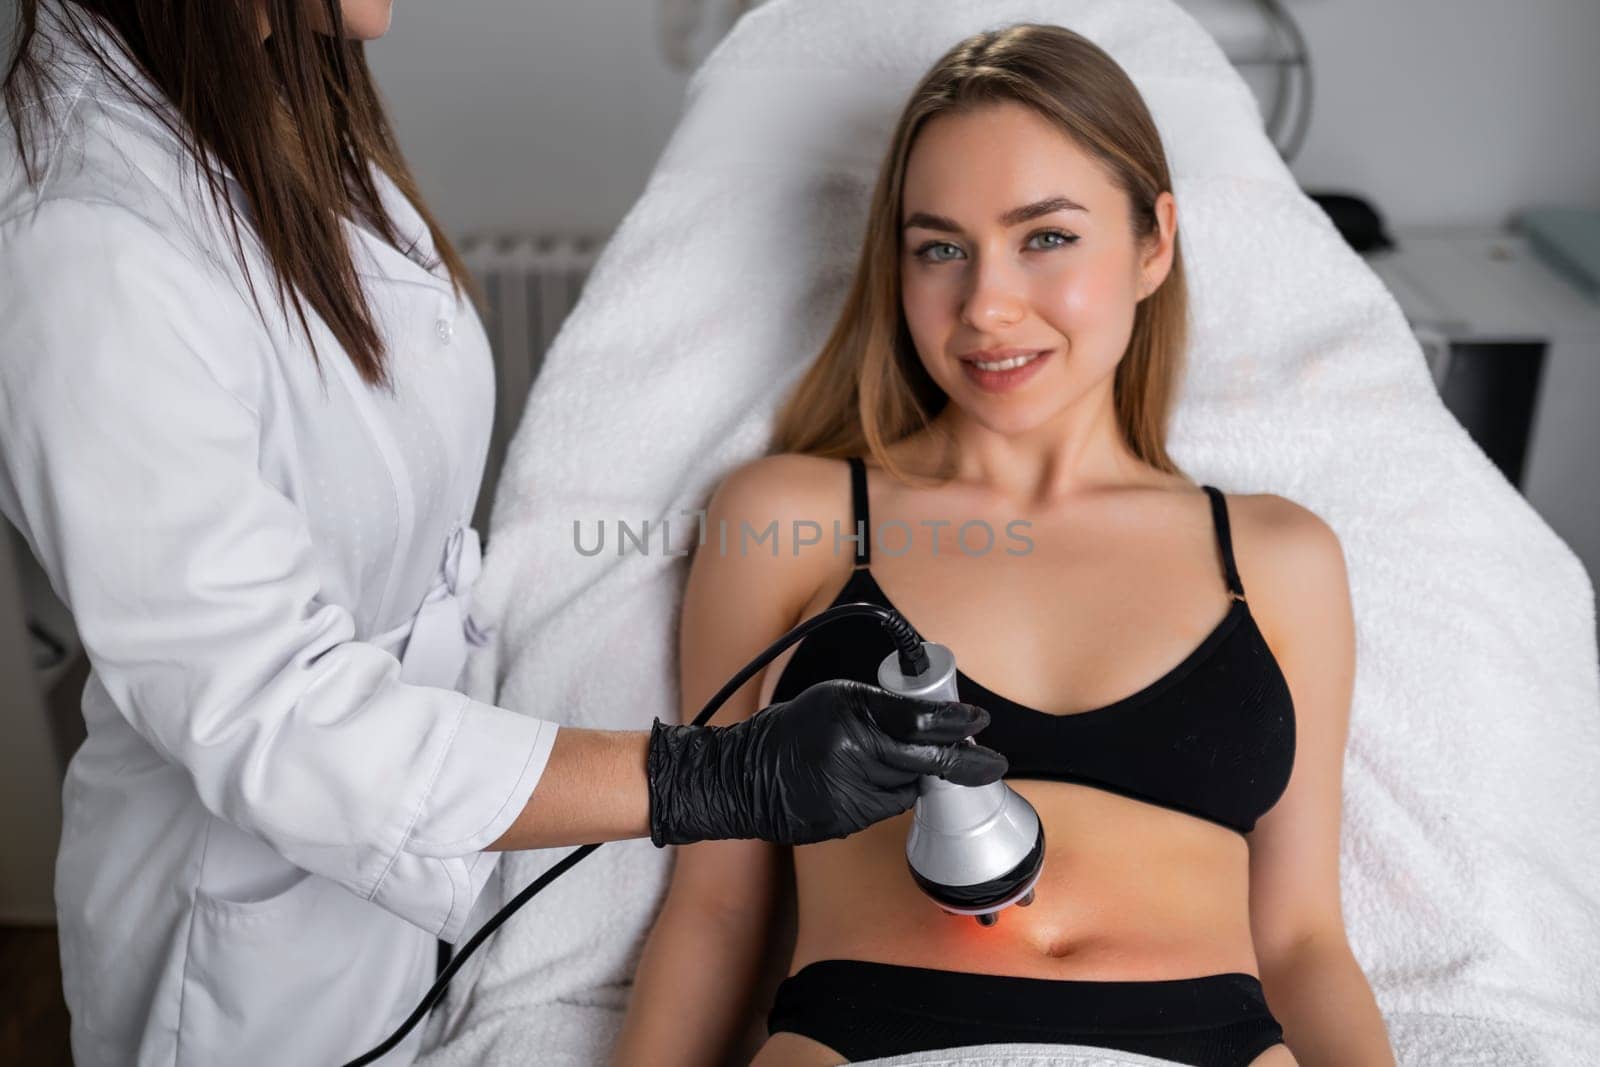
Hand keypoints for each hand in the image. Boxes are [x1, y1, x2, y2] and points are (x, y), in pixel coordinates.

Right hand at [647, 678, 1007, 846]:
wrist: (741, 777)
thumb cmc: (789, 730)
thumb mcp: (834, 698)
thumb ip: (882, 706)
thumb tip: (934, 717)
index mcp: (850, 715)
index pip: (919, 721)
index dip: (955, 723)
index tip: (978, 721)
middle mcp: (853, 754)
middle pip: (924, 760)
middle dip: (960, 760)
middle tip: (990, 760)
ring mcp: (849, 793)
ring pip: (910, 786)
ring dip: (918, 775)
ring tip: (904, 762)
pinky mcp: (846, 821)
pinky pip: (888, 808)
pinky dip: (892, 794)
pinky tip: (873, 783)